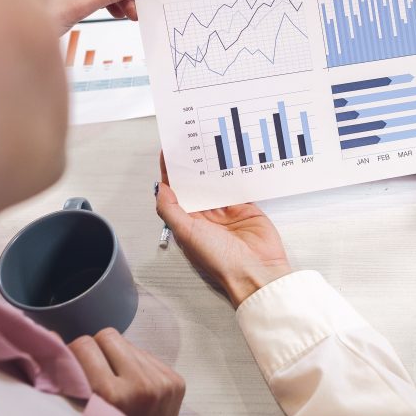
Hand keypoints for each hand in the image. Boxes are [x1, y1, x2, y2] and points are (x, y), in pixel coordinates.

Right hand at [68, 328, 184, 415]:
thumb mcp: (80, 415)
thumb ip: (68, 379)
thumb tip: (52, 336)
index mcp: (113, 395)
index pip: (85, 345)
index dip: (72, 353)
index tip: (70, 367)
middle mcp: (142, 383)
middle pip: (107, 336)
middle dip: (94, 350)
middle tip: (90, 370)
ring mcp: (163, 380)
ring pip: (127, 343)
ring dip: (115, 356)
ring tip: (112, 379)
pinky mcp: (175, 379)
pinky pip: (145, 354)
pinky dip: (133, 364)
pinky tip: (130, 384)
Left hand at [156, 153, 291, 307]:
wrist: (255, 270)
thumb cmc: (221, 260)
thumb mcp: (187, 233)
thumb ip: (171, 210)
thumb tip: (160, 188)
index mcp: (188, 224)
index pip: (175, 194)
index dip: (170, 175)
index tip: (168, 155)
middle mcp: (206, 217)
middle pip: (195, 186)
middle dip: (191, 168)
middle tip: (189, 144)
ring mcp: (226, 212)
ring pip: (215, 183)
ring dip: (211, 168)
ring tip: (207, 147)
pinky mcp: (246, 207)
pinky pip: (237, 186)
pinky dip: (233, 174)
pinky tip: (229, 161)